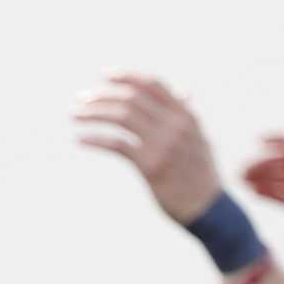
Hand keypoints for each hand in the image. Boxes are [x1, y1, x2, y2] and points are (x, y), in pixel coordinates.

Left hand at [73, 72, 222, 225]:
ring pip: (122, 116)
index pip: (152, 84)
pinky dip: (95, 139)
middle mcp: (174, 125)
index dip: (126, 76)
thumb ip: (187, 114)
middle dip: (102, 95)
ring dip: (94, 113)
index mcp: (185, 114)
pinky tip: (81, 139)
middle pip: (131, 98)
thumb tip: (182, 91)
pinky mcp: (150, 166)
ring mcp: (163, 144)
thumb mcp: (199, 138)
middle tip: (81, 99)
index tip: (104, 75)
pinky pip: (117, 144)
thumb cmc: (201, 173)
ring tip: (74, 115)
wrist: (209, 208)